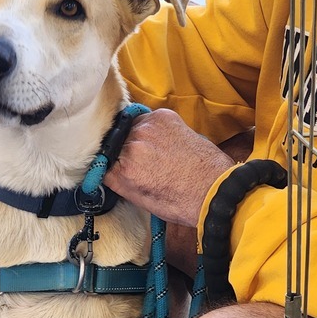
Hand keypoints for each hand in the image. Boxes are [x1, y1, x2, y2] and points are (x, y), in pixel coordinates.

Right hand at [103, 108, 233, 227]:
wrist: (216, 189)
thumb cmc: (182, 201)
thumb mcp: (141, 201)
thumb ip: (118, 181)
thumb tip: (107, 170)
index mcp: (124, 169)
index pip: (100, 162)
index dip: (106, 165)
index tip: (111, 168)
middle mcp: (133, 144)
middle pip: (113, 143)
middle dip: (120, 152)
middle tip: (136, 163)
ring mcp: (148, 127)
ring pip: (128, 129)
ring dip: (134, 138)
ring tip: (152, 153)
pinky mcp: (164, 116)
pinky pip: (146, 120)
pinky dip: (151, 129)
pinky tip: (162, 143)